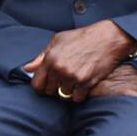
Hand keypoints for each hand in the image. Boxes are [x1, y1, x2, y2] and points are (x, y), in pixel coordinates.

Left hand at [22, 19, 136, 100]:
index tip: (46, 85)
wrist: (108, 38)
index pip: (37, 84)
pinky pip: (77, 98)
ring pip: (64, 95)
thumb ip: (41, 56)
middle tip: (63, 80)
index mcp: (50, 58)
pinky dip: (80, 94)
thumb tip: (28, 69)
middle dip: (55, 88)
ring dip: (68, 90)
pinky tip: (83, 83)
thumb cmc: (83, 37)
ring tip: (75, 79)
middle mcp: (59, 69)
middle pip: (49, 92)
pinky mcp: (86, 83)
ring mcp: (73, 77)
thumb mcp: (58, 40)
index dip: (41, 86)